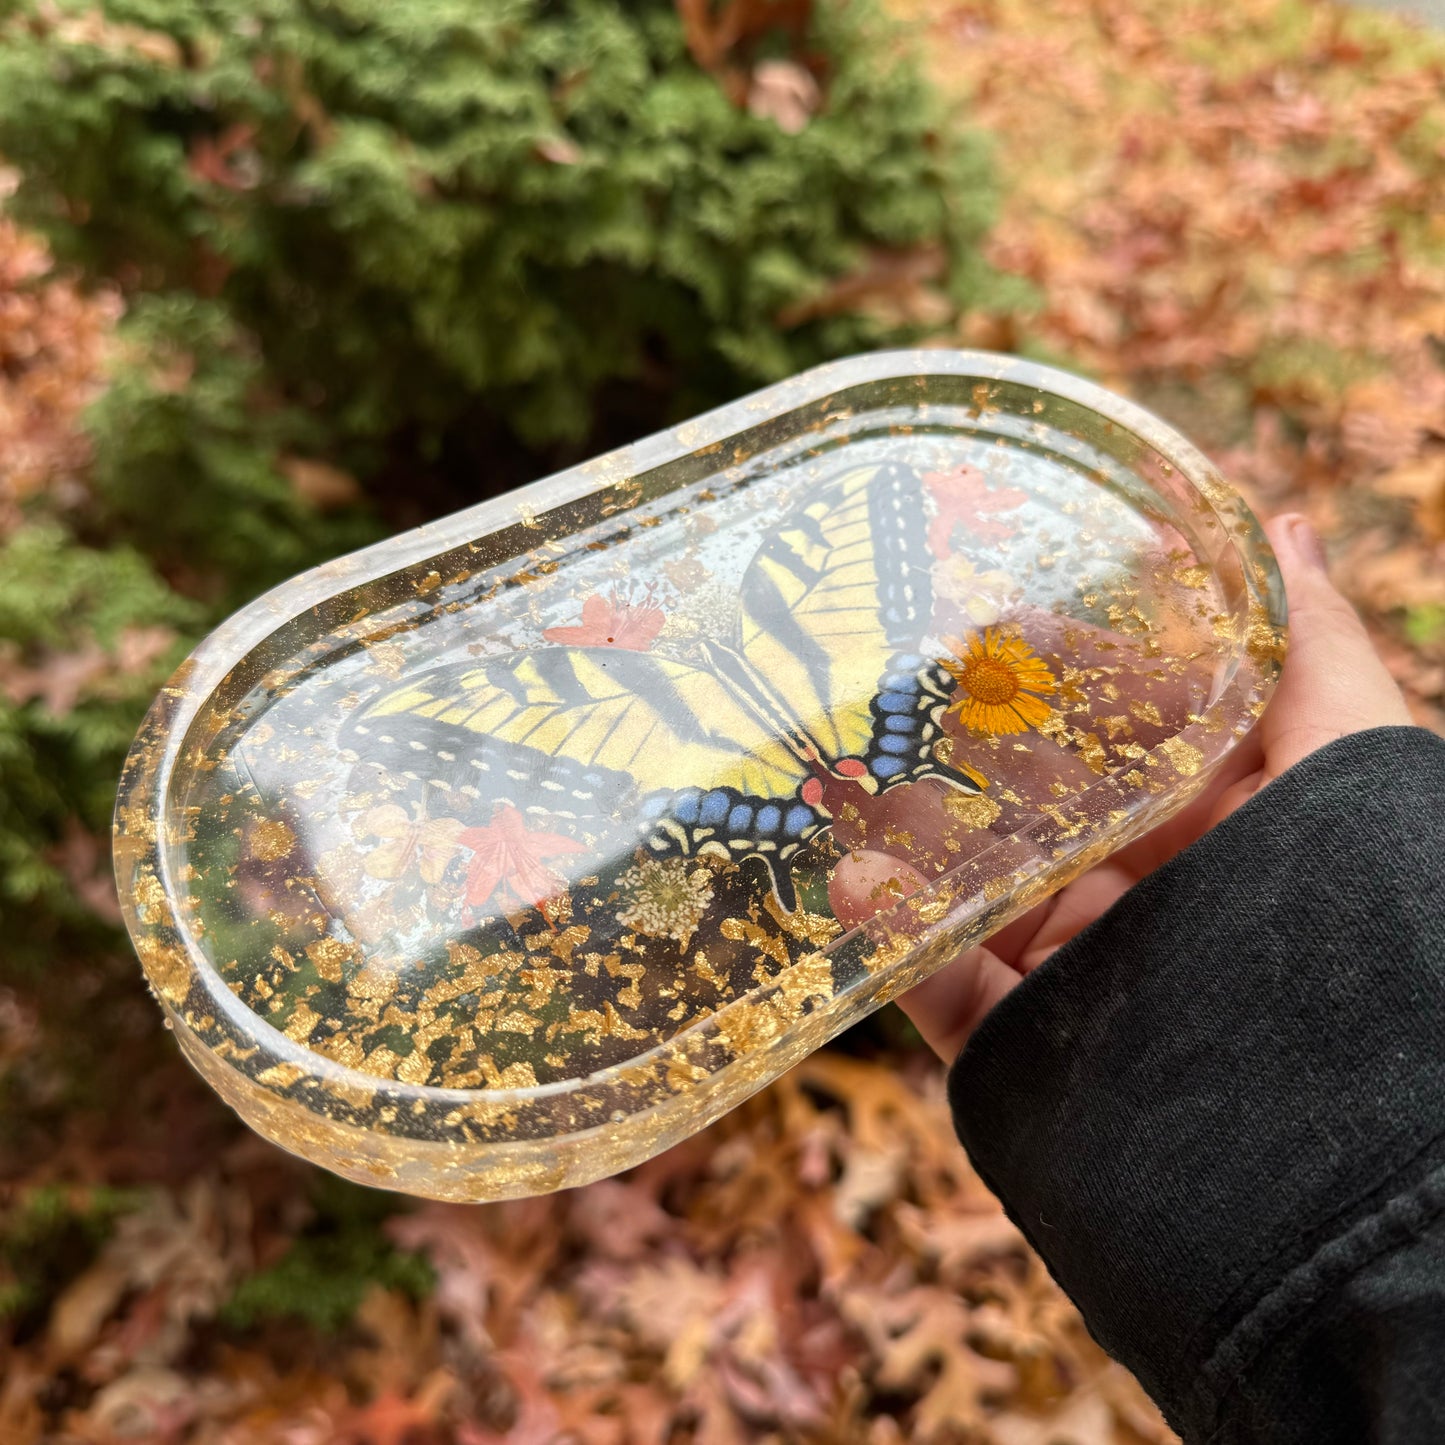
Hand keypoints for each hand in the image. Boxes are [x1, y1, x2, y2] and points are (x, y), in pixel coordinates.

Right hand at [894, 513, 1414, 1064]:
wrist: (1326, 1146)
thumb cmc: (1350, 926)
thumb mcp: (1347, 768)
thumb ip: (1313, 656)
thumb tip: (1289, 527)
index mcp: (1214, 830)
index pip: (1127, 730)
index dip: (1070, 668)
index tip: (1005, 610)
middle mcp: (1141, 895)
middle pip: (1034, 801)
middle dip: (968, 739)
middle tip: (901, 676)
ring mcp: (1078, 969)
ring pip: (971, 884)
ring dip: (907, 829)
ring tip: (850, 770)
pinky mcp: (1023, 1042)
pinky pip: (939, 981)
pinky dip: (889, 935)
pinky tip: (850, 878)